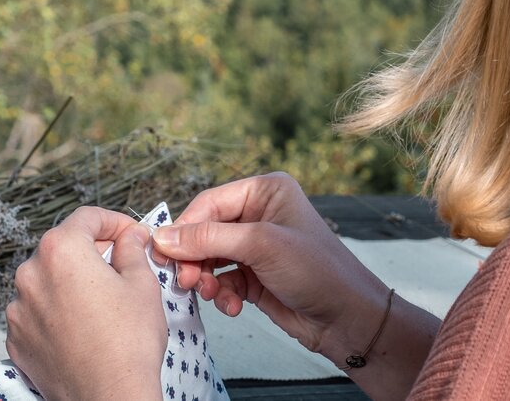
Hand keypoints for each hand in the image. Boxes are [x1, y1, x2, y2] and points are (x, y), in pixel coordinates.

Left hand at [6, 207, 164, 400]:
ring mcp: (19, 309)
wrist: (109, 395)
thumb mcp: (142, 282)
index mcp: (62, 251)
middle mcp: (31, 274)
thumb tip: (130, 236)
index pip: (87, 217)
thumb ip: (132, 248)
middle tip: (123, 263)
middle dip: (94, 249)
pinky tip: (85, 322)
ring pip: (50, 278)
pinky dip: (59, 307)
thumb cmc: (128, 341)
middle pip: (65, 246)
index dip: (116, 220)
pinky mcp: (17, 338)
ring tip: (104, 298)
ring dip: (74, 278)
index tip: (132, 233)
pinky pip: (39, 309)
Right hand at [151, 172, 389, 359]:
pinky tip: (233, 306)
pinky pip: (222, 279)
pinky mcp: (254, 274)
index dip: (185, 228)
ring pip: (209, 258)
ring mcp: (256, 245)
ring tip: (211, 295)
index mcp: (266, 190)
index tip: (164, 253)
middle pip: (205, 231)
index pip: (210, 202)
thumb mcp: (261, 246)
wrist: (346, 318)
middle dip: (194, 258)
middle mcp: (260, 213)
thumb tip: (162, 236)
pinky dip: (222, 294)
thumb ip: (209, 239)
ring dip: (205, 279)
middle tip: (185, 281)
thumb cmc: (317, 270)